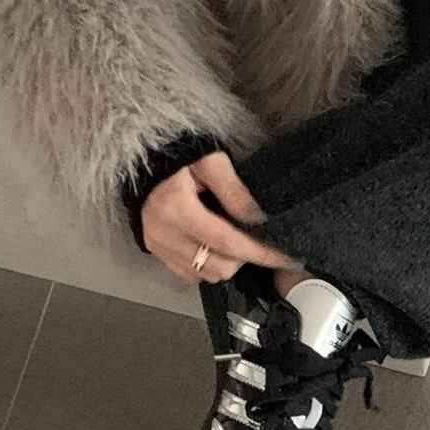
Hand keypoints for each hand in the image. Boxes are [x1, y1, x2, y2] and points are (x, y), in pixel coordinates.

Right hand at [140, 150, 301, 285]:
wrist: (143, 158)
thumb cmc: (179, 154)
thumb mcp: (211, 161)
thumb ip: (235, 191)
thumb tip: (259, 220)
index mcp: (177, 209)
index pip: (227, 243)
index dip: (259, 253)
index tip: (286, 258)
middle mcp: (164, 234)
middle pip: (219, 267)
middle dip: (243, 257)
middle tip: (253, 238)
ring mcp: (157, 246)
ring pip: (205, 275)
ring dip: (226, 263)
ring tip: (232, 239)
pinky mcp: (154, 251)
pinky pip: (189, 275)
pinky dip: (207, 265)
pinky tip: (212, 245)